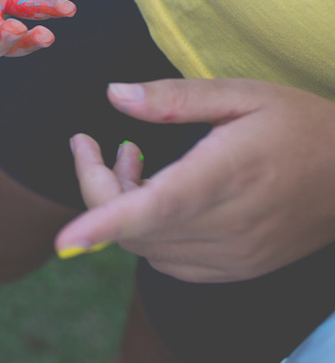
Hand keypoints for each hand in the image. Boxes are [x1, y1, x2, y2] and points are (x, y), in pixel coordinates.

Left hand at [57, 78, 334, 282]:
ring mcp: (234, 255)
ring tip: (133, 161)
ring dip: (122, 209)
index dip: (103, 223)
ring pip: (146, 246)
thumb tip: (114, 95)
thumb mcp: (242, 93)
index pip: (154, 209)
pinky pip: (170, 261)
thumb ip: (174, 97)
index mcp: (225, 175)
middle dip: (98, 188)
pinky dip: (147, 232)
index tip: (63, 239)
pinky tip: (158, 197)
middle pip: (133, 227)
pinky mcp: (238, 269)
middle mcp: (228, 225)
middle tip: (97, 146)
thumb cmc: (299, 124)